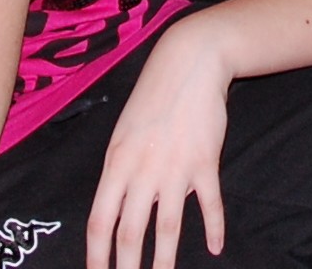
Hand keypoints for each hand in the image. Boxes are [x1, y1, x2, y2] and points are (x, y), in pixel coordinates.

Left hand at [88, 20, 233, 268]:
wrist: (190, 63)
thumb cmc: (153, 96)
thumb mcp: (123, 132)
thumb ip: (120, 171)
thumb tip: (114, 208)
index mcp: (116, 163)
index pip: (99, 221)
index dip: (96, 255)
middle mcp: (142, 170)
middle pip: (130, 232)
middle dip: (126, 268)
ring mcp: (175, 168)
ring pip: (167, 227)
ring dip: (164, 261)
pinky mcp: (205, 163)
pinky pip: (209, 204)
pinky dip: (213, 228)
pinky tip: (214, 247)